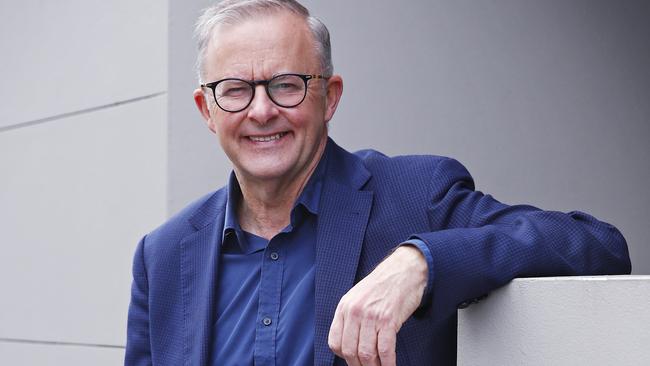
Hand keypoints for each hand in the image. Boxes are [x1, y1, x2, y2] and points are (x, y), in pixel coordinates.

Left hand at [327, 245, 427, 365]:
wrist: (404, 271)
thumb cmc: (382, 286)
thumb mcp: (358, 297)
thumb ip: (351, 318)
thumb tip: (350, 345)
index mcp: (344, 307)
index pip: (334, 342)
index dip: (344, 356)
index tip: (354, 360)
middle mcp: (354, 312)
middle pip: (349, 351)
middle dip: (358, 365)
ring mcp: (371, 316)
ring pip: (366, 353)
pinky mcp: (388, 320)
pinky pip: (385, 350)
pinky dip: (387, 364)